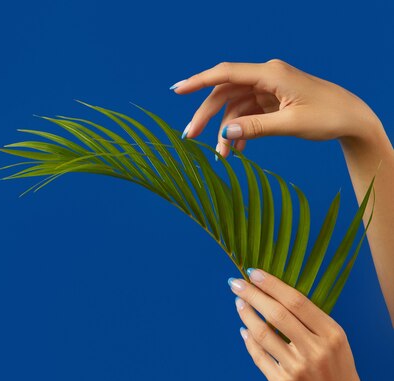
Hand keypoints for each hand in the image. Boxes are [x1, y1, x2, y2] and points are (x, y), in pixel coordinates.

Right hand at [170, 59, 381, 158]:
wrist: (353, 118)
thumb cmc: (328, 116)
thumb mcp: (290, 124)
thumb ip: (255, 128)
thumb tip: (225, 133)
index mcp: (271, 74)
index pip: (226, 74)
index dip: (199, 81)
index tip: (177, 90)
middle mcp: (267, 77)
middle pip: (225, 93)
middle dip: (207, 115)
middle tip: (190, 137)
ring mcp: (269, 88)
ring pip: (234, 106)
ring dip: (226, 130)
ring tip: (222, 157)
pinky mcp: (272, 100)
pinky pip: (247, 114)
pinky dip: (240, 131)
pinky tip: (238, 150)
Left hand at [227, 268, 371, 380]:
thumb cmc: (337, 373)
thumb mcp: (337, 344)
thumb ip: (312, 322)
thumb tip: (275, 294)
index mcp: (333, 335)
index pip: (297, 302)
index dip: (272, 285)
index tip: (254, 273)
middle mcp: (316, 351)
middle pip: (277, 314)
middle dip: (252, 294)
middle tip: (235, 283)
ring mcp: (297, 369)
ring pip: (262, 334)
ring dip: (246, 314)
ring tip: (238, 303)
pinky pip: (258, 355)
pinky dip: (248, 339)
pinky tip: (244, 329)